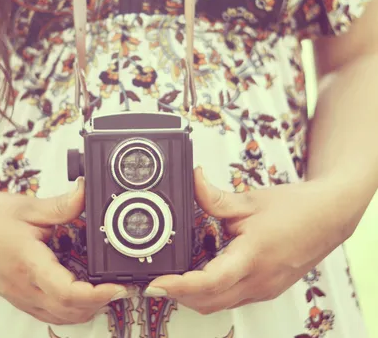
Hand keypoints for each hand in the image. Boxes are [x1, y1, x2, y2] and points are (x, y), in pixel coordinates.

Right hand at [0, 179, 128, 323]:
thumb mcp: (27, 206)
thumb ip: (62, 205)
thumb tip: (87, 193)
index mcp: (28, 264)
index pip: (67, 293)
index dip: (98, 294)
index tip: (118, 284)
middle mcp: (23, 288)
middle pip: (69, 314)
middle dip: (99, 304)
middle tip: (119, 284)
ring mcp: (18, 297)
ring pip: (58, 318)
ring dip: (85, 310)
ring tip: (104, 289)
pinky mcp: (16, 297)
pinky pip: (47, 314)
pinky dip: (68, 310)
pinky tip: (78, 292)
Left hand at [144, 167, 350, 312]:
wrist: (328, 217)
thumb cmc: (295, 209)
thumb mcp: (249, 200)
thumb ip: (214, 196)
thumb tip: (193, 180)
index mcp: (253, 257)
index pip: (210, 281)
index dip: (179, 285)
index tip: (157, 283)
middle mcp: (259, 282)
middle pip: (209, 302)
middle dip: (179, 295)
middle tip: (157, 279)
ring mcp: (264, 290)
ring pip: (220, 304)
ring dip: (195, 296)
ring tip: (176, 276)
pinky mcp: (267, 289)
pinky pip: (233, 298)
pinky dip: (213, 291)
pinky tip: (203, 272)